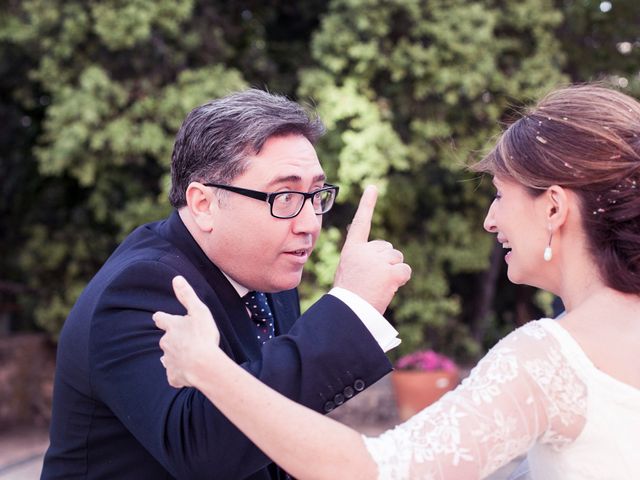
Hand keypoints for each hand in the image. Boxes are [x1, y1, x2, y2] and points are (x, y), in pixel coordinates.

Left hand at [153, 276, 220, 387]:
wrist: (203, 365)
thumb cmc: (203, 336)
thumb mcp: (199, 311)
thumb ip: (187, 295)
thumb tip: (176, 279)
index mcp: (172, 326)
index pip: (161, 319)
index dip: (161, 318)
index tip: (159, 317)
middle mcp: (166, 343)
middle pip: (165, 339)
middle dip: (173, 339)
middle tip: (185, 340)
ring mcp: (168, 361)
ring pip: (168, 357)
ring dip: (176, 356)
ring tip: (188, 357)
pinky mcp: (173, 376)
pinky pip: (174, 375)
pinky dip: (179, 374)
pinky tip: (188, 373)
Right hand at [333, 186, 410, 312]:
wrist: (347, 313)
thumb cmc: (348, 297)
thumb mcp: (350, 271)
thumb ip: (365, 259)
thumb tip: (391, 257)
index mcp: (352, 249)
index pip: (361, 223)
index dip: (367, 204)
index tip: (373, 187)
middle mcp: (365, 250)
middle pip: (388, 249)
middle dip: (387, 263)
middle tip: (373, 280)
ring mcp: (377, 261)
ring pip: (398, 259)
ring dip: (393, 272)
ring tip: (378, 286)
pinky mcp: (390, 272)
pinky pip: (405, 271)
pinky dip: (401, 280)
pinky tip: (388, 288)